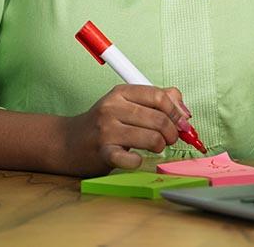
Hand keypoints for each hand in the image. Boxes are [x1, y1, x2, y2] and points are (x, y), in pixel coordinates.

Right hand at [61, 84, 191, 175]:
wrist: (67, 142)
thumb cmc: (105, 123)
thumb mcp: (127, 103)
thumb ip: (158, 100)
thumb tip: (185, 112)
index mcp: (122, 92)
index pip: (160, 97)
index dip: (177, 112)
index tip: (182, 123)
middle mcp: (112, 108)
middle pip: (159, 119)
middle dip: (172, 132)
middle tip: (170, 139)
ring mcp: (106, 130)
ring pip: (152, 138)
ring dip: (160, 146)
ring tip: (156, 147)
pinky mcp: (102, 153)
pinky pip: (131, 159)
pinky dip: (139, 161)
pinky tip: (136, 158)